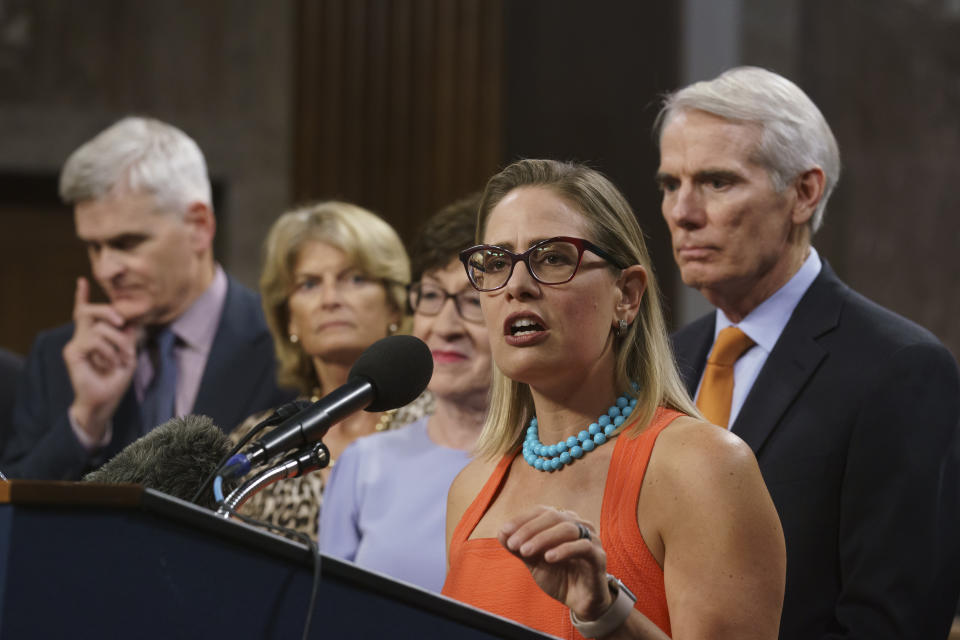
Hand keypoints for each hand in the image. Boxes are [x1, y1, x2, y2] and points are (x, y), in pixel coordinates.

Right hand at [63, 277, 138, 440]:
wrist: (105, 400)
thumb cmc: (115, 379)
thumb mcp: (128, 353)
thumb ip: (128, 336)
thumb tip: (132, 319)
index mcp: (93, 336)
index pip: (84, 313)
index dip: (81, 296)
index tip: (82, 280)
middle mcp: (81, 337)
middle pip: (88, 311)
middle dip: (107, 311)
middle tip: (122, 322)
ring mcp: (75, 345)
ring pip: (98, 327)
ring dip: (118, 342)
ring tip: (122, 358)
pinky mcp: (72, 353)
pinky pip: (94, 340)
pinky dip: (108, 351)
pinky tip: (111, 363)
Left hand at [498, 505, 613, 620]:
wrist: (579, 602)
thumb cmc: (558, 576)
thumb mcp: (534, 562)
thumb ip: (519, 548)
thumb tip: (500, 532)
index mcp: (563, 522)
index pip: (541, 511)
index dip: (522, 519)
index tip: (504, 531)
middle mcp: (578, 525)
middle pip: (553, 517)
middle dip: (529, 529)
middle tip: (513, 544)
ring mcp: (591, 539)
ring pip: (567, 529)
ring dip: (543, 538)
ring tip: (525, 551)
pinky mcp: (598, 557)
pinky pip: (583, 547)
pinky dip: (564, 550)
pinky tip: (548, 558)